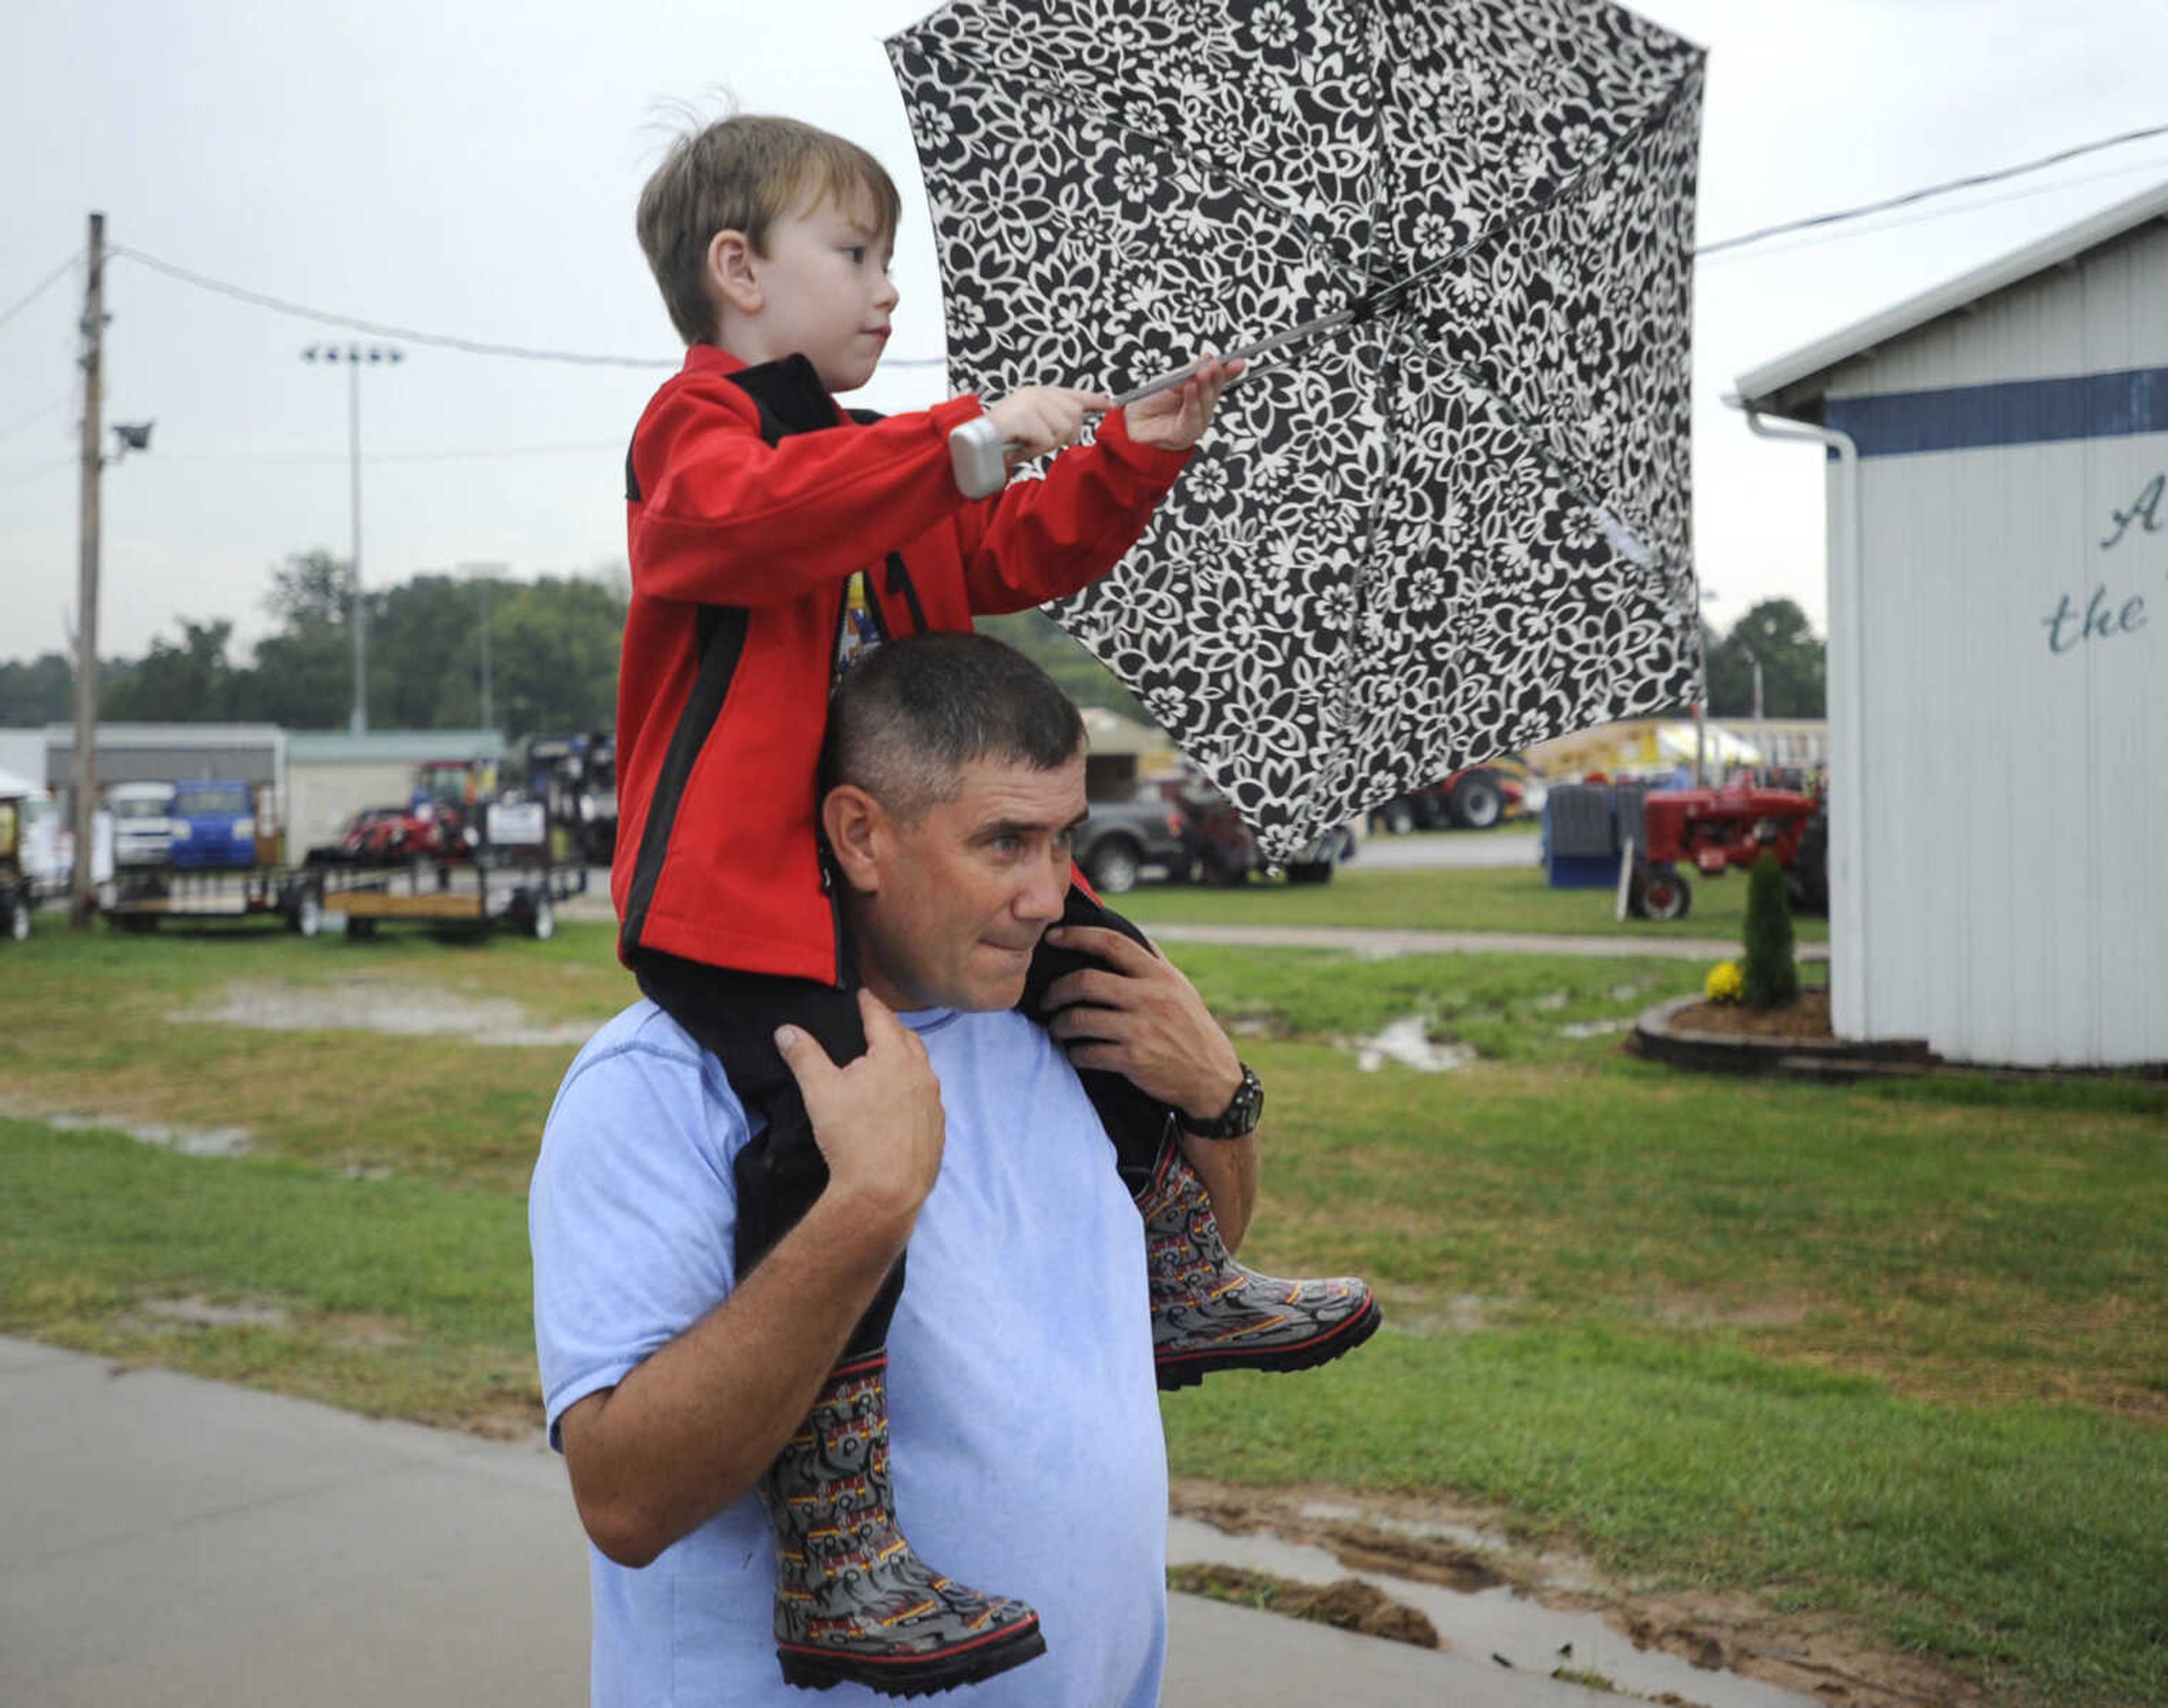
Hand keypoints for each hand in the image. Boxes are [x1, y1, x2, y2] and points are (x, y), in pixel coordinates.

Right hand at [774, 990, 944, 1234]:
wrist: (885, 1191)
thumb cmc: (852, 1136)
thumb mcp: (819, 1091)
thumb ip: (803, 1055)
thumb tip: (786, 1031)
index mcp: (894, 1056)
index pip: (881, 1017)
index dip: (869, 1003)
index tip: (863, 994)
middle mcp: (921, 1073)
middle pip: (907, 1038)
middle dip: (890, 1027)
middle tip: (875, 1023)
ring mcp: (933, 1102)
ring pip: (921, 1068)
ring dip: (905, 1058)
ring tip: (887, 1060)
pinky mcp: (937, 1128)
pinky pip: (926, 1098)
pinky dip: (913, 1090)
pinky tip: (900, 1100)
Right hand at [985, 385, 1113, 460]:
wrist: (971, 442)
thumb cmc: (999, 440)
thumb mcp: (1031, 427)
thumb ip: (1051, 423)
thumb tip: (1072, 432)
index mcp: (1039, 394)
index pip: (1075, 394)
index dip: (1095, 401)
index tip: (1111, 405)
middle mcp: (1037, 393)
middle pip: (1074, 416)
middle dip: (1062, 435)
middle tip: (1038, 442)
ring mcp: (1031, 402)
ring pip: (1061, 430)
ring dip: (1045, 444)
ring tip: (1024, 442)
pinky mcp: (1026, 415)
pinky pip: (1046, 440)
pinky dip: (1033, 449)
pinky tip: (1019, 444)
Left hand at [1039, 925, 1242, 1122]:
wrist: (1212, 1077)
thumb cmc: (1192, 1027)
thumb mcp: (1181, 988)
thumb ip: (1156, 961)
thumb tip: (1134, 934)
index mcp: (1159, 975)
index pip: (1112, 943)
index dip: (1077, 936)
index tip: (1052, 937)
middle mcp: (1149, 997)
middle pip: (1086, 981)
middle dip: (1056, 990)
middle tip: (1046, 999)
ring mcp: (1141, 1029)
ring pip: (1080, 1019)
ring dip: (1059, 1025)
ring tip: (1056, 1028)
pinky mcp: (1133, 1059)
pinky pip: (1088, 1053)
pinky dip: (1074, 1053)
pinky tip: (1075, 1053)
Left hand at [1121, 353, 1245, 451]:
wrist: (1130, 423)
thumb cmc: (1149, 402)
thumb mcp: (1170, 381)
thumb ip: (1189, 372)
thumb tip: (1208, 358)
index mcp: (1199, 395)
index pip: (1217, 382)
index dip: (1228, 372)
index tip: (1239, 361)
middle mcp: (1200, 410)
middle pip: (1214, 392)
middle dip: (1216, 377)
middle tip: (1216, 364)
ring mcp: (1195, 424)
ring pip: (1205, 404)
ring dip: (1204, 388)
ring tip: (1203, 373)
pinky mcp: (1185, 435)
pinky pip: (1192, 417)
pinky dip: (1192, 402)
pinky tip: (1191, 389)